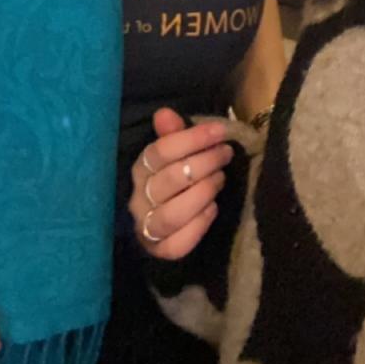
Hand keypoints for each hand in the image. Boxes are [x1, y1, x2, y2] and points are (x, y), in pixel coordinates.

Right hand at [129, 109, 233, 261]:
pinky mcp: (159, 250)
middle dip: (205, 164)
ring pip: (173, 213)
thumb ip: (171, 134)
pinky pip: (178, 243)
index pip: (161, 151)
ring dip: (203, 194)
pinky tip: (212, 209)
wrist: (161, 223)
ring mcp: (147, 226)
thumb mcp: (172, 153)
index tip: (221, 132)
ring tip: (220, 180)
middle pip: (171, 180)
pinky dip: (199, 225)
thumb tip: (164, 113)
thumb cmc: (172, 179)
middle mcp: (139, 197)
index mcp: (140, 168)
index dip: (193, 139)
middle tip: (225, 154)